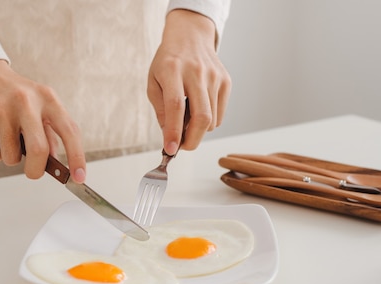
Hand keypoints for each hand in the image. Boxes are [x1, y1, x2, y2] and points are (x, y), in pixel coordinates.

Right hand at [0, 60, 85, 182]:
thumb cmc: (17, 97)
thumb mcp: (40, 107)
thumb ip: (50, 134)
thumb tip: (55, 164)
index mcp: (48, 99)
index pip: (69, 131)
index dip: (77, 157)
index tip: (79, 177)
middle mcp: (27, 102)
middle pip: (39, 150)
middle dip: (37, 170)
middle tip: (33, 173)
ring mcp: (3, 109)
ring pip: (12, 157)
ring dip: (12, 158)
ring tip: (9, 139)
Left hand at [148, 9, 231, 154]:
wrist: (190, 37)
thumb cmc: (168, 62)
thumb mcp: (154, 82)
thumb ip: (161, 110)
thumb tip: (170, 137)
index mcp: (172, 70)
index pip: (176, 106)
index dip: (174, 132)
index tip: (170, 149)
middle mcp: (196, 72)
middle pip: (201, 116)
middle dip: (192, 140)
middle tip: (182, 146)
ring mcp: (214, 77)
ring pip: (211, 120)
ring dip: (198, 130)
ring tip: (186, 121)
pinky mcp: (226, 82)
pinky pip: (219, 115)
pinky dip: (208, 122)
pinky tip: (198, 109)